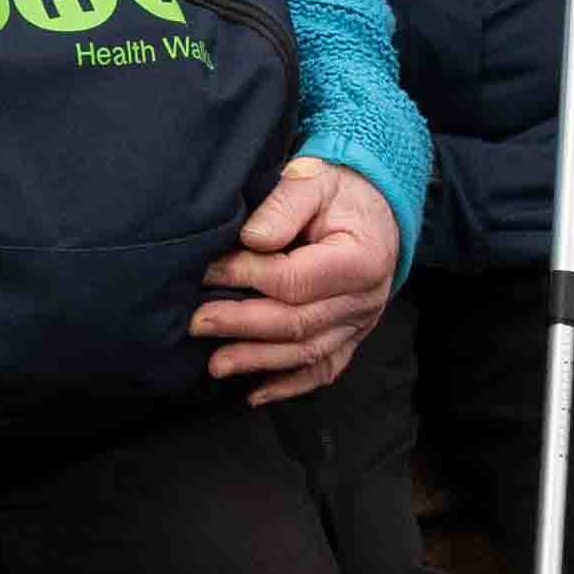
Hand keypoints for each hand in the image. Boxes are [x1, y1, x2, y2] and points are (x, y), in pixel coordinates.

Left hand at [198, 157, 400, 402]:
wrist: (375, 208)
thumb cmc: (340, 193)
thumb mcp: (314, 179)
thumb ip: (284, 205)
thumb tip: (252, 238)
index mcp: (361, 259)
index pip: (295, 279)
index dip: (247, 276)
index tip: (208, 270)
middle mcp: (365, 299)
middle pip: (298, 322)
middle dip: (243, 324)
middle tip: (198, 322)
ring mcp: (360, 323)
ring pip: (307, 352)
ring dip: (259, 361)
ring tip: (216, 364)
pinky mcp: (350, 337)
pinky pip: (324, 368)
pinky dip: (291, 385)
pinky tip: (255, 394)